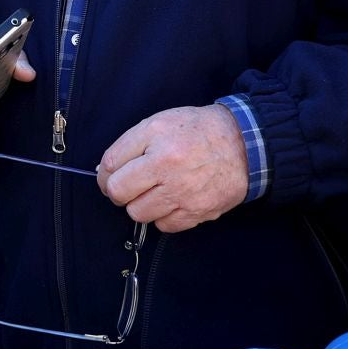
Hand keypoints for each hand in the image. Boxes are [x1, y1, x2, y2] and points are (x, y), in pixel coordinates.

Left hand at [96, 104, 249, 232]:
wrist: (243, 144)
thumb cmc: (197, 131)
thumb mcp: (159, 123)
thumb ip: (128, 145)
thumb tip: (105, 172)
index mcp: (156, 140)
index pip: (110, 166)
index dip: (104, 174)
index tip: (109, 176)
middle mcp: (168, 167)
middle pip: (119, 193)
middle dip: (119, 190)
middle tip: (130, 185)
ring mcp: (184, 193)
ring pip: (138, 213)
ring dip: (140, 204)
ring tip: (154, 191)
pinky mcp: (198, 212)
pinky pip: (164, 226)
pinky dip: (163, 216)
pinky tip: (171, 200)